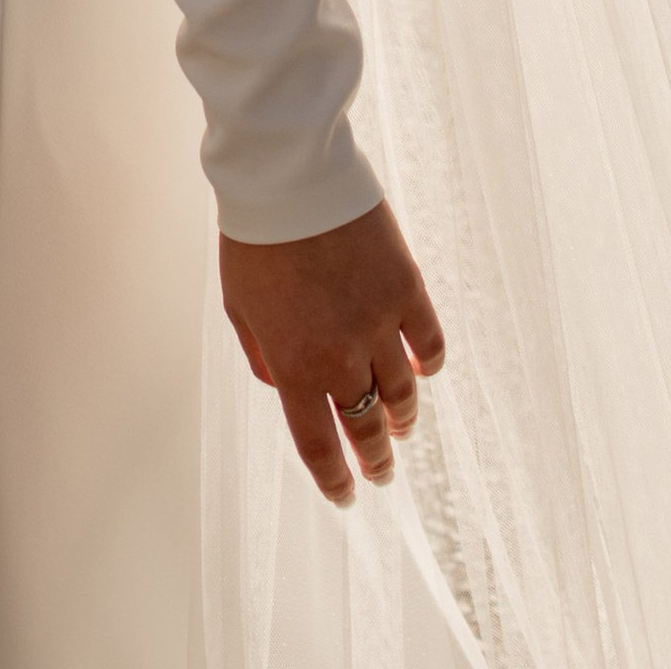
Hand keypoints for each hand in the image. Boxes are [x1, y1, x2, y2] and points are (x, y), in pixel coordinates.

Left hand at [216, 199, 443, 502]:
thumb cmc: (254, 239)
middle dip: (375, 459)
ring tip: (400, 425)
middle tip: (380, 472)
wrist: (288, 176)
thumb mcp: (241, 307)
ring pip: (403, 393)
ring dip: (402, 418)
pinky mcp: (406, 288)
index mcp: (295, 366)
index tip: (345, 494)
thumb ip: (263, 356)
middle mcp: (341, 356)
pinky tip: (422, 370)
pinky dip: (428, 364)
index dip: (336, 480)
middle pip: (367, 428)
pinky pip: (429, 344)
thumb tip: (285, 387)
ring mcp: (379, 323)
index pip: (320, 446)